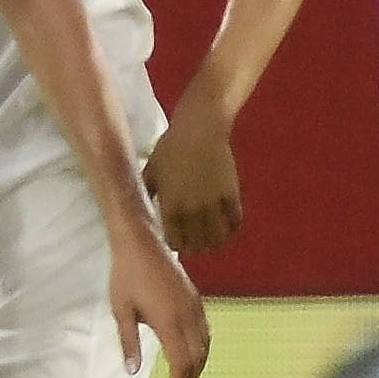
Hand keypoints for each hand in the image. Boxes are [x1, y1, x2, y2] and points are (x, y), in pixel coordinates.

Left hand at [107, 223, 213, 377]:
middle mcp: (186, 314)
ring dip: (197, 367)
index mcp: (168, 321)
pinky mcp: (194, 297)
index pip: (182, 363)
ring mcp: (194, 305)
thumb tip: (132, 371)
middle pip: (197, 358)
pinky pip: (205, 329)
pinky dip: (202, 348)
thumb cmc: (126, 275)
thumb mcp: (121, 310)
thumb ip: (128, 342)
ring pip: (204, 344)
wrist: (140, 241)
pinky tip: (193, 355)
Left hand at [143, 106, 245, 253]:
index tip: (178, 244)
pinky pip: (234, 220)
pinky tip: (227, 227)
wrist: (199, 129)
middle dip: (196, 248)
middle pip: (198, 242)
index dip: (177, 245)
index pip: (175, 240)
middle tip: (196, 246)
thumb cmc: (170, 147)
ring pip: (218, 236)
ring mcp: (213, 203)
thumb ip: (148, 191)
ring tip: (213, 242)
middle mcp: (192, 209)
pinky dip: (231, 228)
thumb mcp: (151, 170)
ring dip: (215, 242)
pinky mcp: (231, 194)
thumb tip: (144, 206)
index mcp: (171, 206)